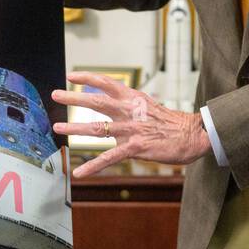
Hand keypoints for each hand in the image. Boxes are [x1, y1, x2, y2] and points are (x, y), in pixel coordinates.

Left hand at [53, 71, 211, 177]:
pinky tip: (79, 172)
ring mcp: (132, 129)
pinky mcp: (136, 147)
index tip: (71, 76)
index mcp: (133, 98)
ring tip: (57, 129)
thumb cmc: (171, 123)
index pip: (107, 83)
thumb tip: (110, 115)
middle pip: (97, 101)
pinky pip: (110, 157)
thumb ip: (128, 109)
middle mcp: (130, 111)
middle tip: (56, 94)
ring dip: (75, 129)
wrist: (192, 135)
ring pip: (98, 128)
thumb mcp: (148, 107)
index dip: (88, 78)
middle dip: (74, 98)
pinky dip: (93, 166)